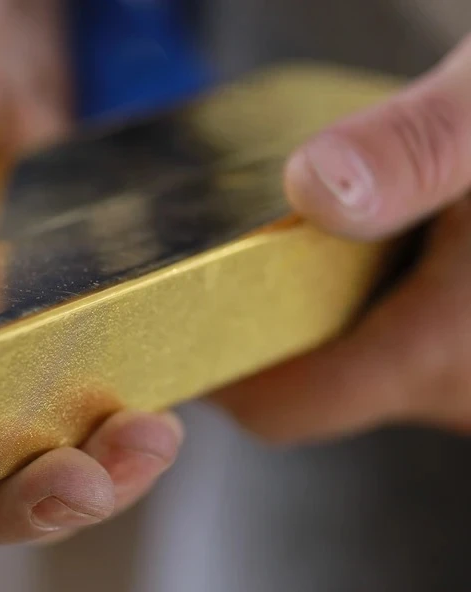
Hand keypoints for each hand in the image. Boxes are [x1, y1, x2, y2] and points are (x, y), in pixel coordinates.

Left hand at [165, 36, 470, 443]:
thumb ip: (416, 149)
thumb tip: (316, 187)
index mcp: (451, 352)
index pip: (288, 408)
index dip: (224, 373)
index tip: (184, 314)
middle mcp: (469, 390)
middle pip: (321, 387)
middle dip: (272, 329)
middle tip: (234, 251)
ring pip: (369, 365)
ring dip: (326, 311)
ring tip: (306, 233)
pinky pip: (411, 345)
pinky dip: (374, 303)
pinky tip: (374, 237)